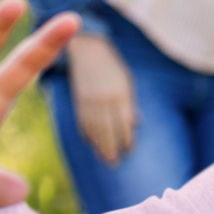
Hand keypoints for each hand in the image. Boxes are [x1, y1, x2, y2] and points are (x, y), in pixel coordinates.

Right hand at [67, 33, 136, 165]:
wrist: (87, 49)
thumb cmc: (112, 66)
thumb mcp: (126, 81)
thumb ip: (129, 102)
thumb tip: (136, 122)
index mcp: (121, 94)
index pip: (124, 123)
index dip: (127, 138)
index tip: (129, 150)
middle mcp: (105, 99)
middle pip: (108, 130)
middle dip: (112, 148)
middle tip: (115, 164)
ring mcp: (89, 100)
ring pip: (94, 129)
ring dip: (99, 146)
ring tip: (104, 159)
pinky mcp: (78, 100)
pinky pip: (82, 122)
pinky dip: (87, 134)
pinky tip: (91, 144)